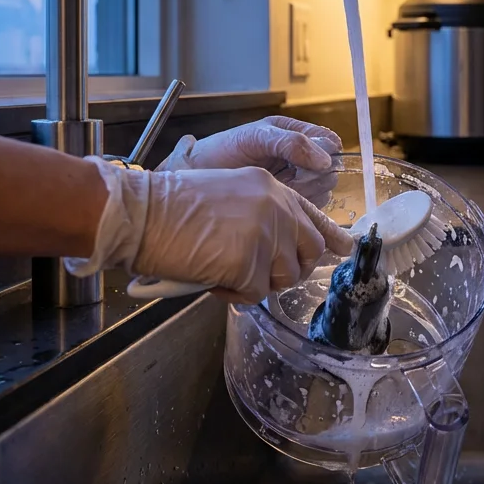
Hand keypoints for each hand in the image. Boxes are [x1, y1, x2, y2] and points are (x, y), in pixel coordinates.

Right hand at [68, 159, 355, 303]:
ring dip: (257, 284)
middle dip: (289, 271)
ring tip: (224, 272)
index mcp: (270, 188)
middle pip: (309, 252)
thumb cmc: (170, 209)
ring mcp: (265, 232)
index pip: (314, 215)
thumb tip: (283, 248)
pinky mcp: (249, 259)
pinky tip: (211, 279)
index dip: (330, 236)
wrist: (140, 213)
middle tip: (257, 275)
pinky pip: (255, 294)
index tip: (344, 248)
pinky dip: (234, 295)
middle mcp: (275, 206)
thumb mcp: (228, 195)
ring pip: (284, 277)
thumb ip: (261, 214)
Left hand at [159, 116, 342, 205]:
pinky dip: (298, 207)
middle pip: (329, 170)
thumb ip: (290, 142)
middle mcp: (299, 158)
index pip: (330, 142)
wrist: (197, 178)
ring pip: (322, 190)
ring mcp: (295, 183)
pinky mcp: (288, 205)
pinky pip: (309, 209)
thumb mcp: (255, 137)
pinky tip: (278, 201)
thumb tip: (325, 159)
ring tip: (278, 187)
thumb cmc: (222, 151)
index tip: (308, 161)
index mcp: (294, 134)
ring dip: (304, 192)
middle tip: (287, 175)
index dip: (325, 152)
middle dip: (312, 175)